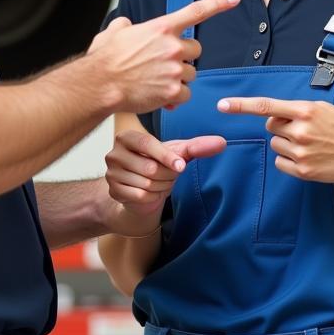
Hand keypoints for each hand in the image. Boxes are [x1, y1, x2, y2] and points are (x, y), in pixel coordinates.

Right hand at [87, 0, 239, 112]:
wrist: (99, 84)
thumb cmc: (104, 60)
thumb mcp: (114, 32)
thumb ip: (125, 25)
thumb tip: (126, 25)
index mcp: (161, 27)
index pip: (195, 11)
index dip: (218, 3)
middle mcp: (172, 46)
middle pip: (196, 50)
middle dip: (184, 57)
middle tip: (165, 64)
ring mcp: (174, 69)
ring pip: (190, 74)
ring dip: (178, 78)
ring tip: (155, 81)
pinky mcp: (173, 91)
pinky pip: (186, 94)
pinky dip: (175, 98)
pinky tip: (159, 96)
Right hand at [105, 128, 226, 234]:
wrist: (142, 192)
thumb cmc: (159, 165)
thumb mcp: (177, 153)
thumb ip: (197, 146)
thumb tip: (222, 142)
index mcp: (128, 137)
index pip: (148, 144)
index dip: (167, 156)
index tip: (182, 167)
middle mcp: (115, 153)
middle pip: (150, 168)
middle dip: (166, 175)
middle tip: (167, 175)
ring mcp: (111, 173)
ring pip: (146, 183)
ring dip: (160, 187)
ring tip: (158, 183)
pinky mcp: (113, 191)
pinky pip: (140, 196)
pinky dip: (151, 197)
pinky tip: (149, 193)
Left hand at [216, 97, 333, 183]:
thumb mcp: (322, 108)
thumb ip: (297, 109)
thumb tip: (272, 115)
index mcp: (304, 111)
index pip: (266, 106)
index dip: (241, 105)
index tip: (222, 105)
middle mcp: (300, 130)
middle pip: (270, 126)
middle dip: (281, 127)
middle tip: (303, 130)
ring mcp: (300, 152)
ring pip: (275, 145)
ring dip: (286, 144)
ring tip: (310, 145)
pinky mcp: (302, 170)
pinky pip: (280, 162)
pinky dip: (288, 160)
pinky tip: (308, 158)